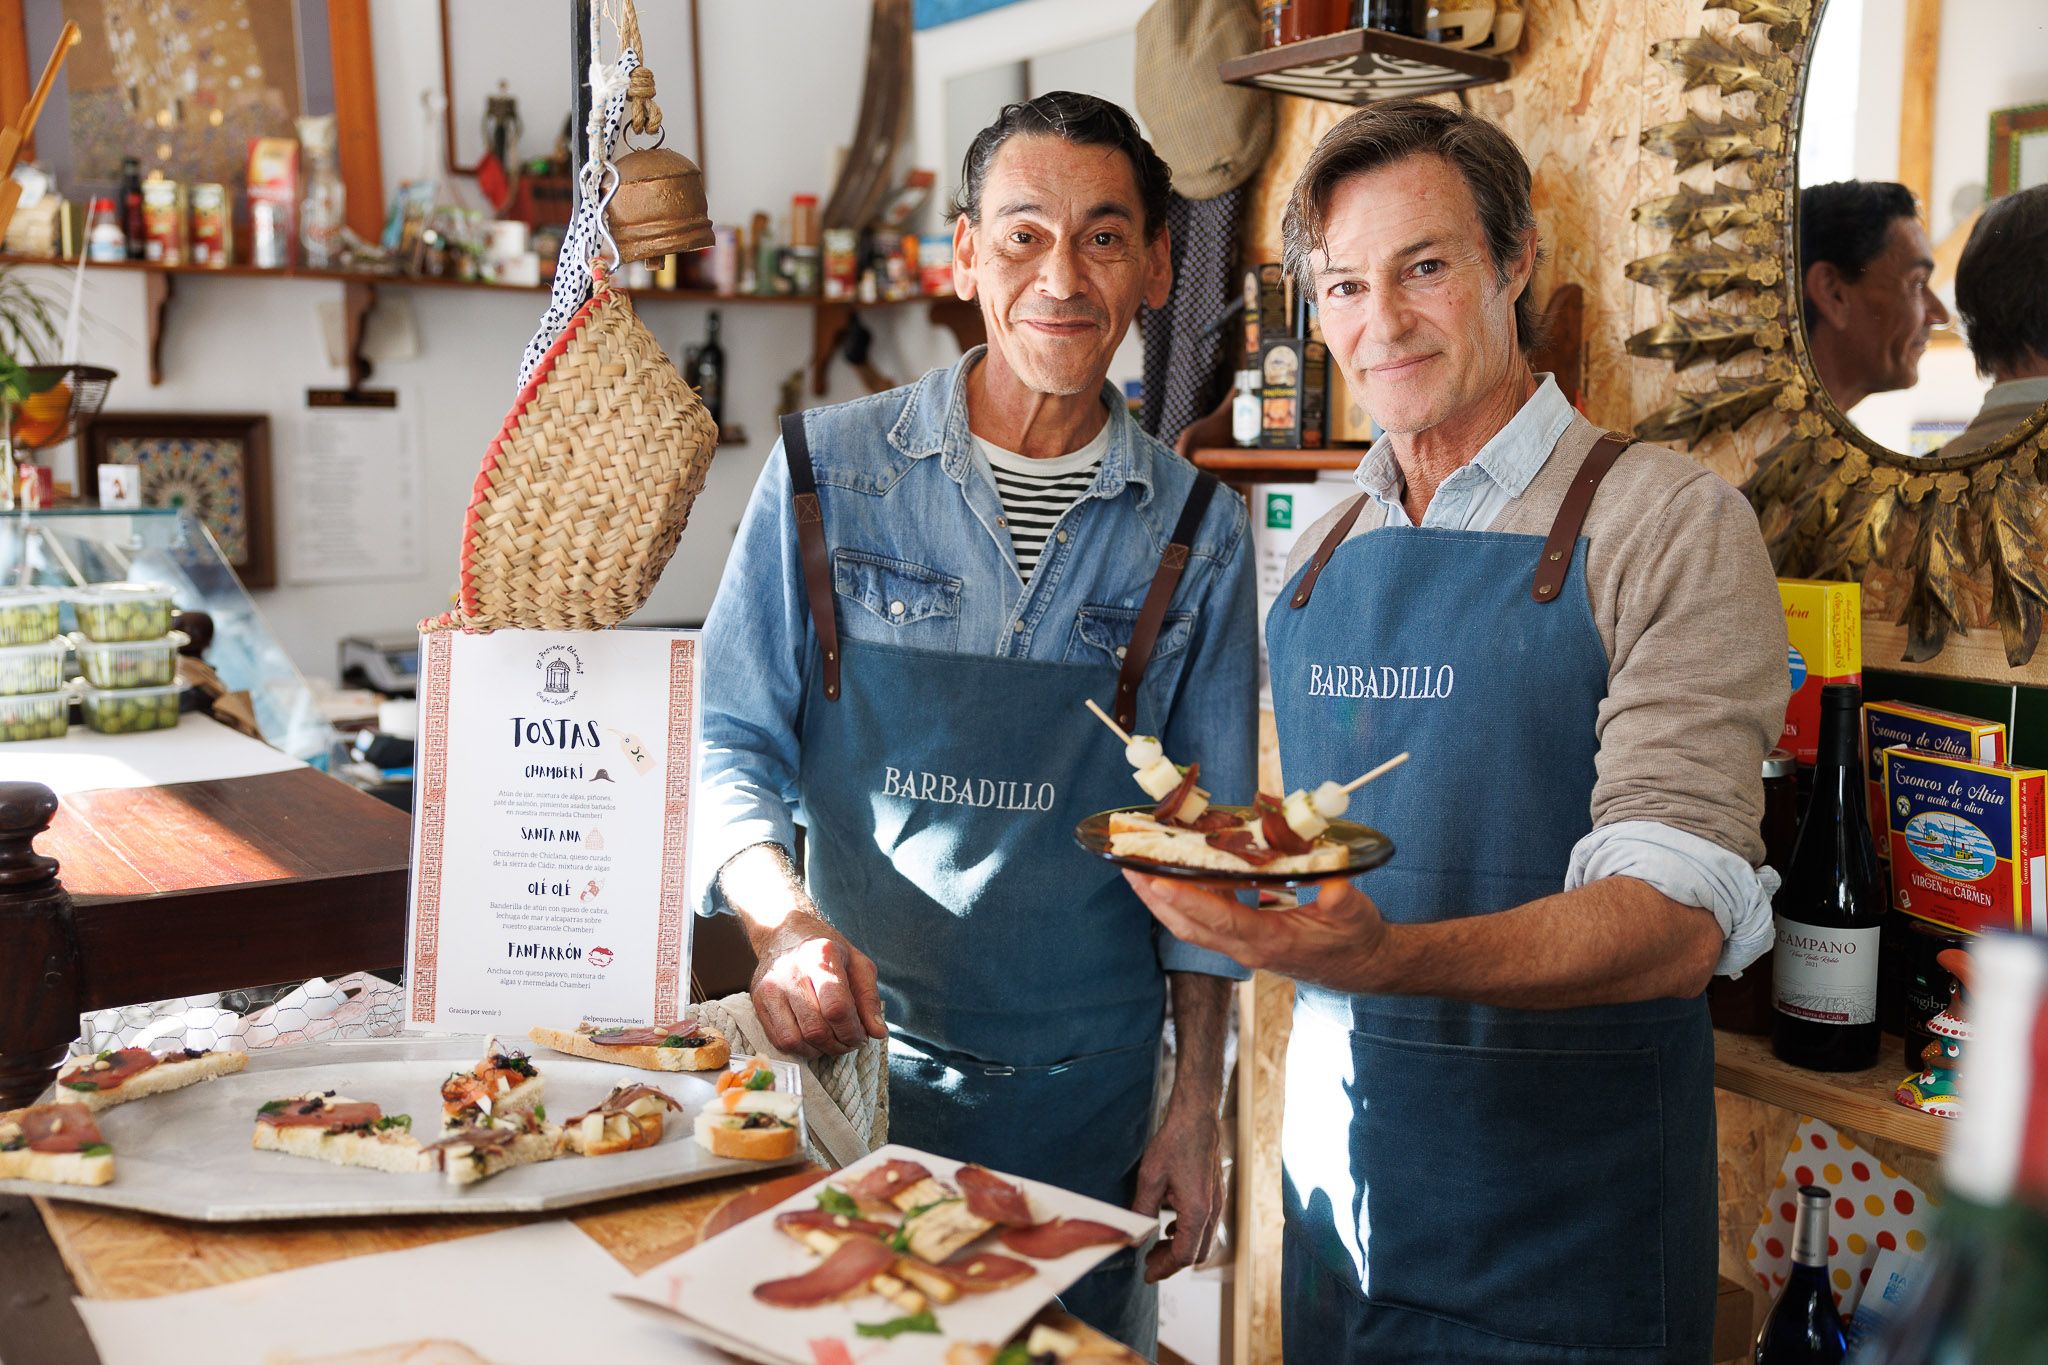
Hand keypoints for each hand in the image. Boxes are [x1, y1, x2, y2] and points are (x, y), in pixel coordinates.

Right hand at [747, 911, 886, 1056]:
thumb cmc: (827, 951)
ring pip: (796, 1040)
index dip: (852, 1031)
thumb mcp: (858, 964)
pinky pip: (779, 1041)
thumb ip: (869, 998)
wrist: (785, 934)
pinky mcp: (758, 1000)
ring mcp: (771, 987)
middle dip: (839, 1044)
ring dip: (820, 1050)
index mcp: (821, 957)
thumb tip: (877, 1032)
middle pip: (816, 1029)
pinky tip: (812, 1039)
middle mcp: (792, 972)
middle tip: (849, 1042)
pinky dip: (801, 1049)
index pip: (837, 1008)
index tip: (861, 1036)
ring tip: (832, 1041)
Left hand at [1125, 872, 1391, 992]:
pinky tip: (1170, 873)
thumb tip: (1334, 882)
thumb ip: (1341, 899)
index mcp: (1269, 941)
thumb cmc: (1355, 938)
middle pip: (1188, 926)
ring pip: (1188, 925)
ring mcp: (1240, 946)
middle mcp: (1245, 948)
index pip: (1220, 920)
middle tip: (1125, 864)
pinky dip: (1181, 898)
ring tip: (1134, 866)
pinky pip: (1202, 919)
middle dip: (1154, 897)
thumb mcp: (1355, 914)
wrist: (1359, 966)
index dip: (1187, 900)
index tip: (1156, 880)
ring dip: (1159, 899)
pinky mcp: (1240, 939)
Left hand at [1133, 1097, 1222, 1281]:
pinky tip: (1170, 1226)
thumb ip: (1143, 1211)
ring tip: (1156, 1246)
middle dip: (1172, 1262)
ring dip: (1181, 1248)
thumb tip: (1135, 1237)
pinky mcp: (1217, 1194)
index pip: (1183, 1255)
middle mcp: (1213, 1211)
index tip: (1146, 1275)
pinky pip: (1206, 1226)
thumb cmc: (1174, 1143)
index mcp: (1197, 1211)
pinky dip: (1189, 1234)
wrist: (1196, 1116)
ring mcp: (1218, 1203)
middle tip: (1149, 1262)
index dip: (1164, 1269)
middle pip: (1197, 1254)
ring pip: (1204, 1241)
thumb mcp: (1150, 1178)